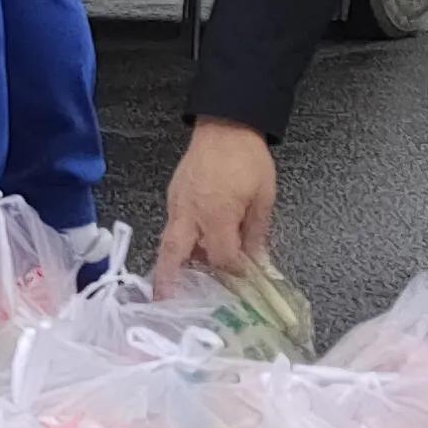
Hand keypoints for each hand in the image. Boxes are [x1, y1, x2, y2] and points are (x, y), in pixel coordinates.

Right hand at [157, 120, 278, 280]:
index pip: (221, 258)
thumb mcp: (263, 197)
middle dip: (167, 281)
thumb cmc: (248, 160)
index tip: (242, 281)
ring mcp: (177, 205)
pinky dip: (180, 244)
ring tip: (179, 285)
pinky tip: (191, 251)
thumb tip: (256, 261)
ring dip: (174, 265)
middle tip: (164, 303)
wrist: (225, 124)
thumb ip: (256, 233)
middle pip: (173, 255)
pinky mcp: (173, 196)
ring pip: (170, 242)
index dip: (232, 273)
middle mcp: (190, 214)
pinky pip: (174, 227)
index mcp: (215, 215)